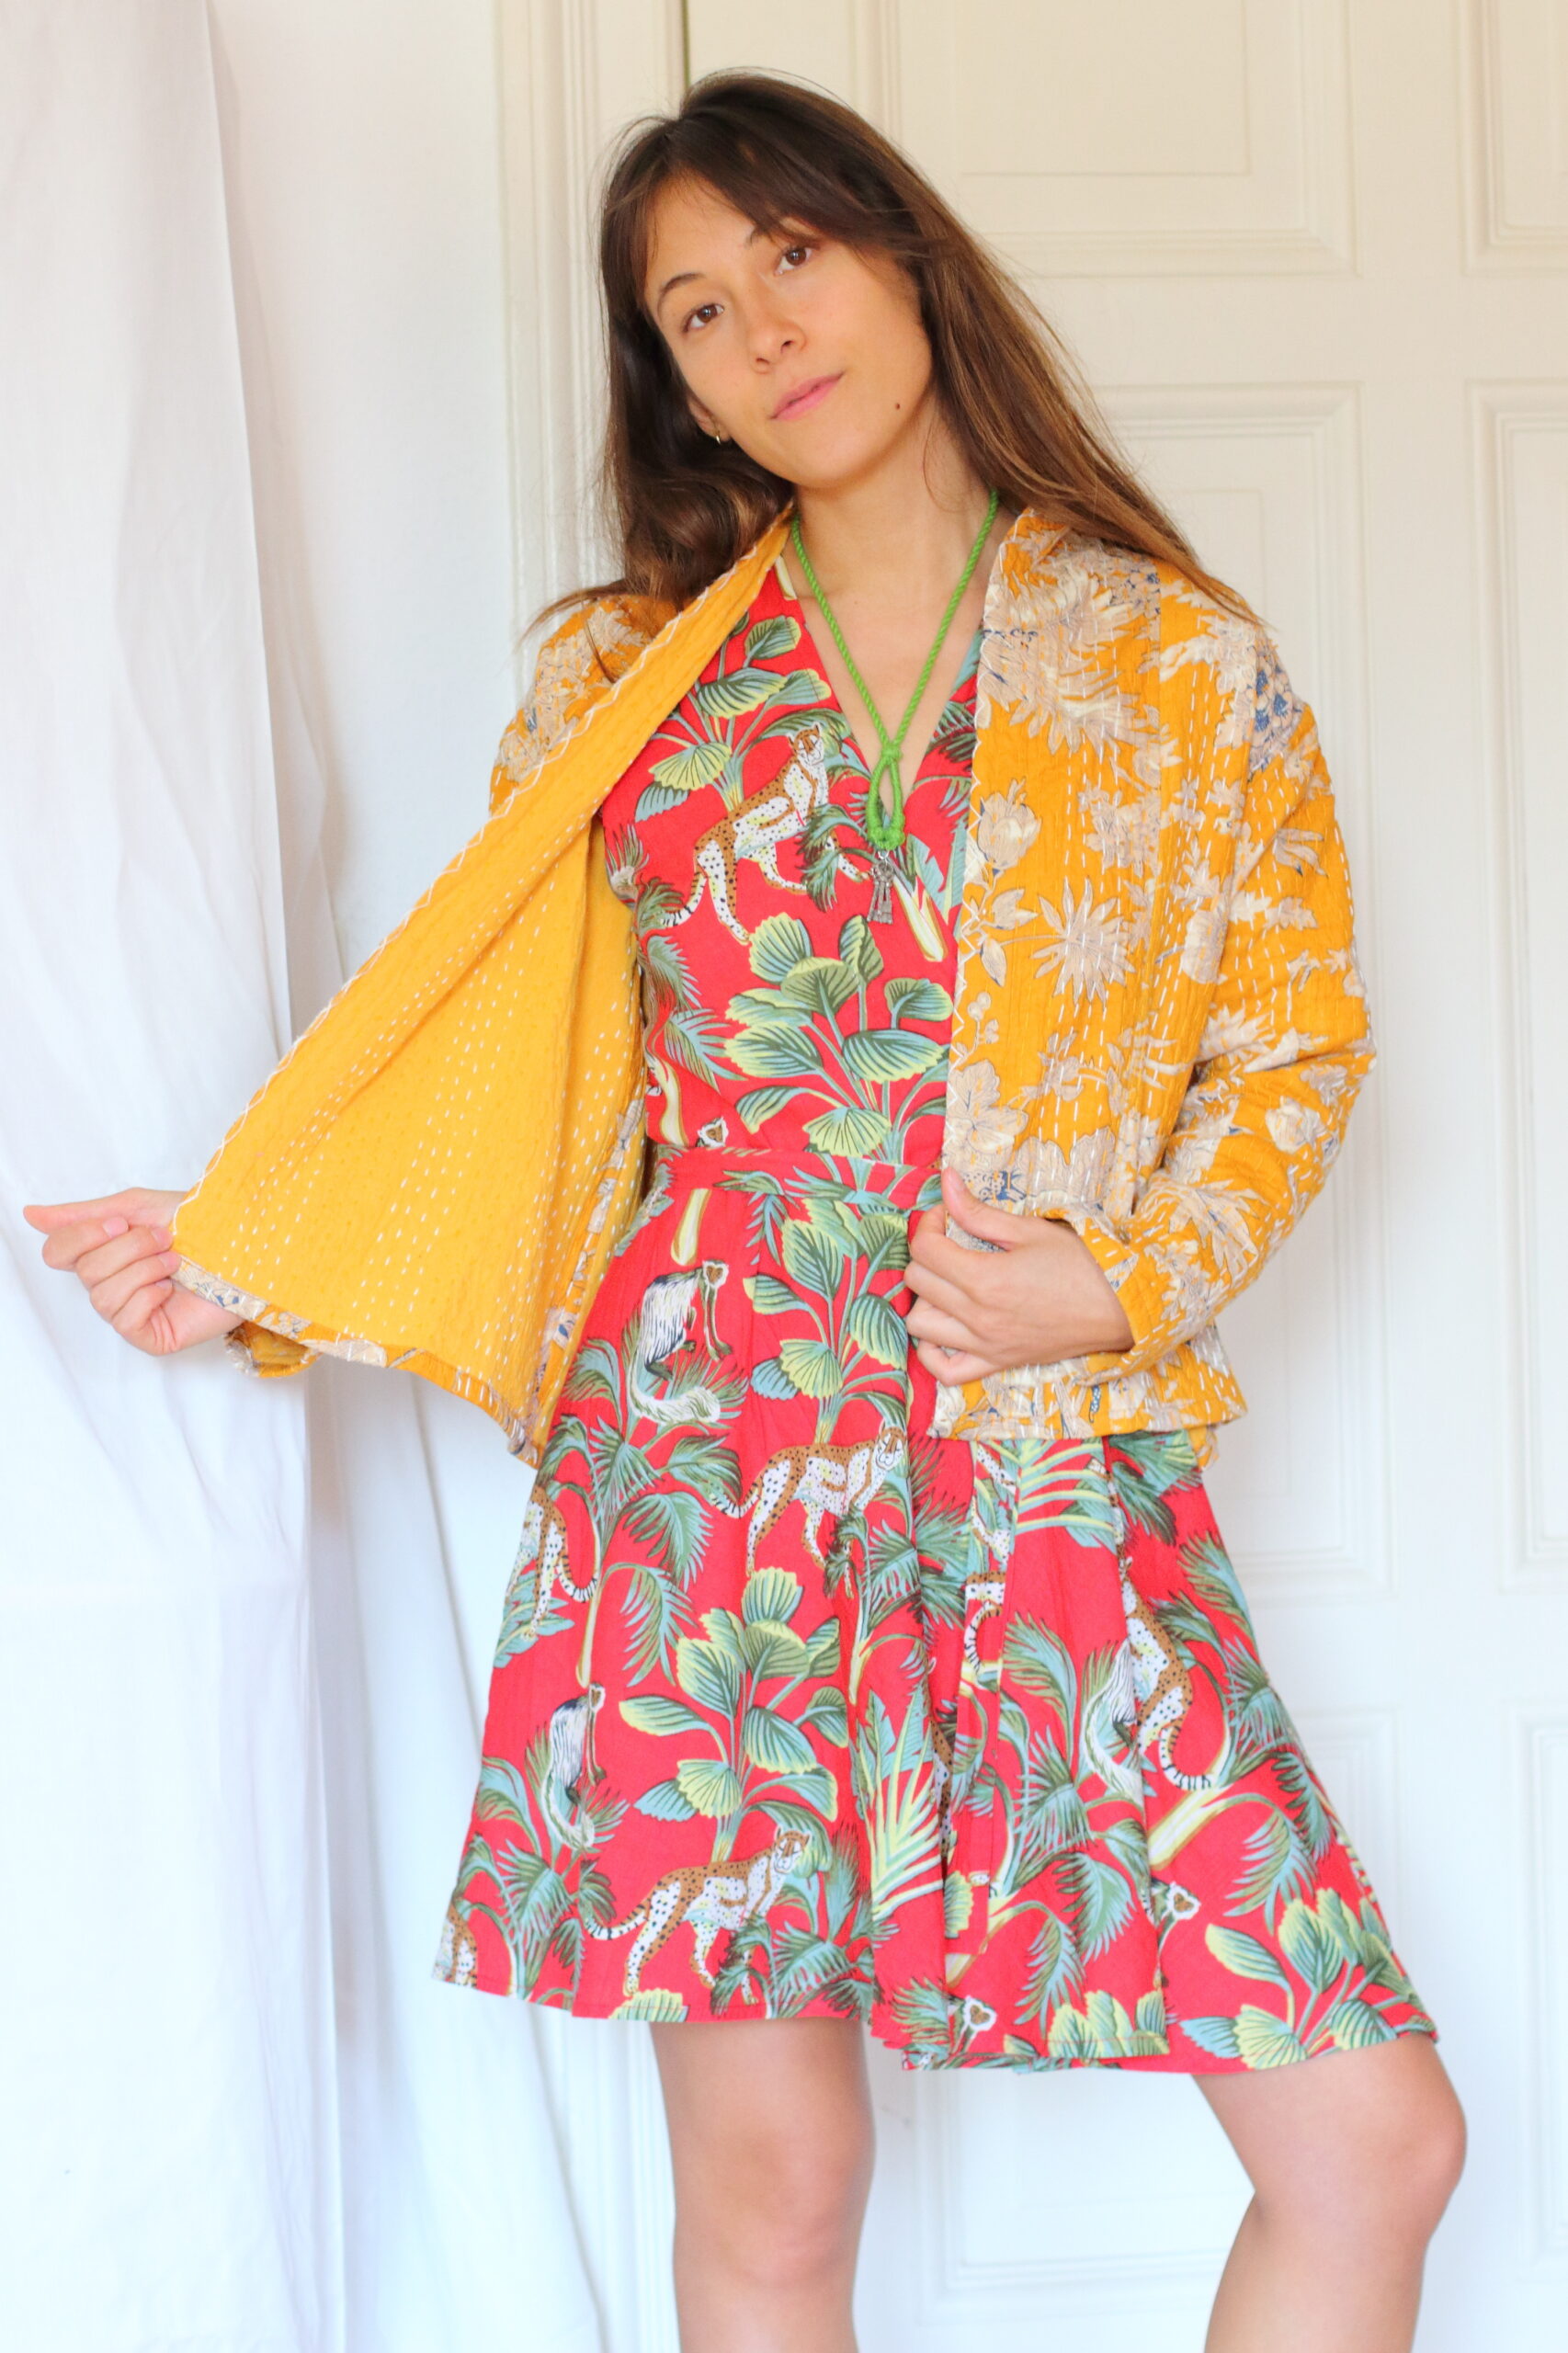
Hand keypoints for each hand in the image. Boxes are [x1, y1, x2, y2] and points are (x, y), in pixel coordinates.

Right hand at [22, 1187, 242, 1355]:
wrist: (247, 1246)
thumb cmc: (202, 1224)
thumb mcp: (137, 1207)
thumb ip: (83, 1214)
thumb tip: (31, 1214)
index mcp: (105, 1253)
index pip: (58, 1252)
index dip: (83, 1236)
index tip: (121, 1221)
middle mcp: (112, 1285)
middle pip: (84, 1271)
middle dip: (129, 1248)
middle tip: (165, 1240)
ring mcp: (131, 1314)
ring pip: (103, 1295)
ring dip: (145, 1268)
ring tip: (176, 1262)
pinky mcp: (150, 1337)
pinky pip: (125, 1318)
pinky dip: (149, 1295)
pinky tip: (172, 1289)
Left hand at [904, 1166, 1133, 1384]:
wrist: (1118, 1308)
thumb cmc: (1081, 1264)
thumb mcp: (1029, 1230)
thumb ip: (979, 1211)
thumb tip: (946, 1180)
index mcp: (985, 1279)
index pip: (925, 1249)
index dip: (929, 1224)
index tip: (946, 1216)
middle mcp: (978, 1316)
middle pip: (917, 1282)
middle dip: (926, 1253)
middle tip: (949, 1242)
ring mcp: (985, 1345)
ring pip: (920, 1325)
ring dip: (925, 1299)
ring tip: (948, 1283)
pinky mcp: (996, 1363)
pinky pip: (945, 1371)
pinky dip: (933, 1351)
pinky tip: (946, 1328)